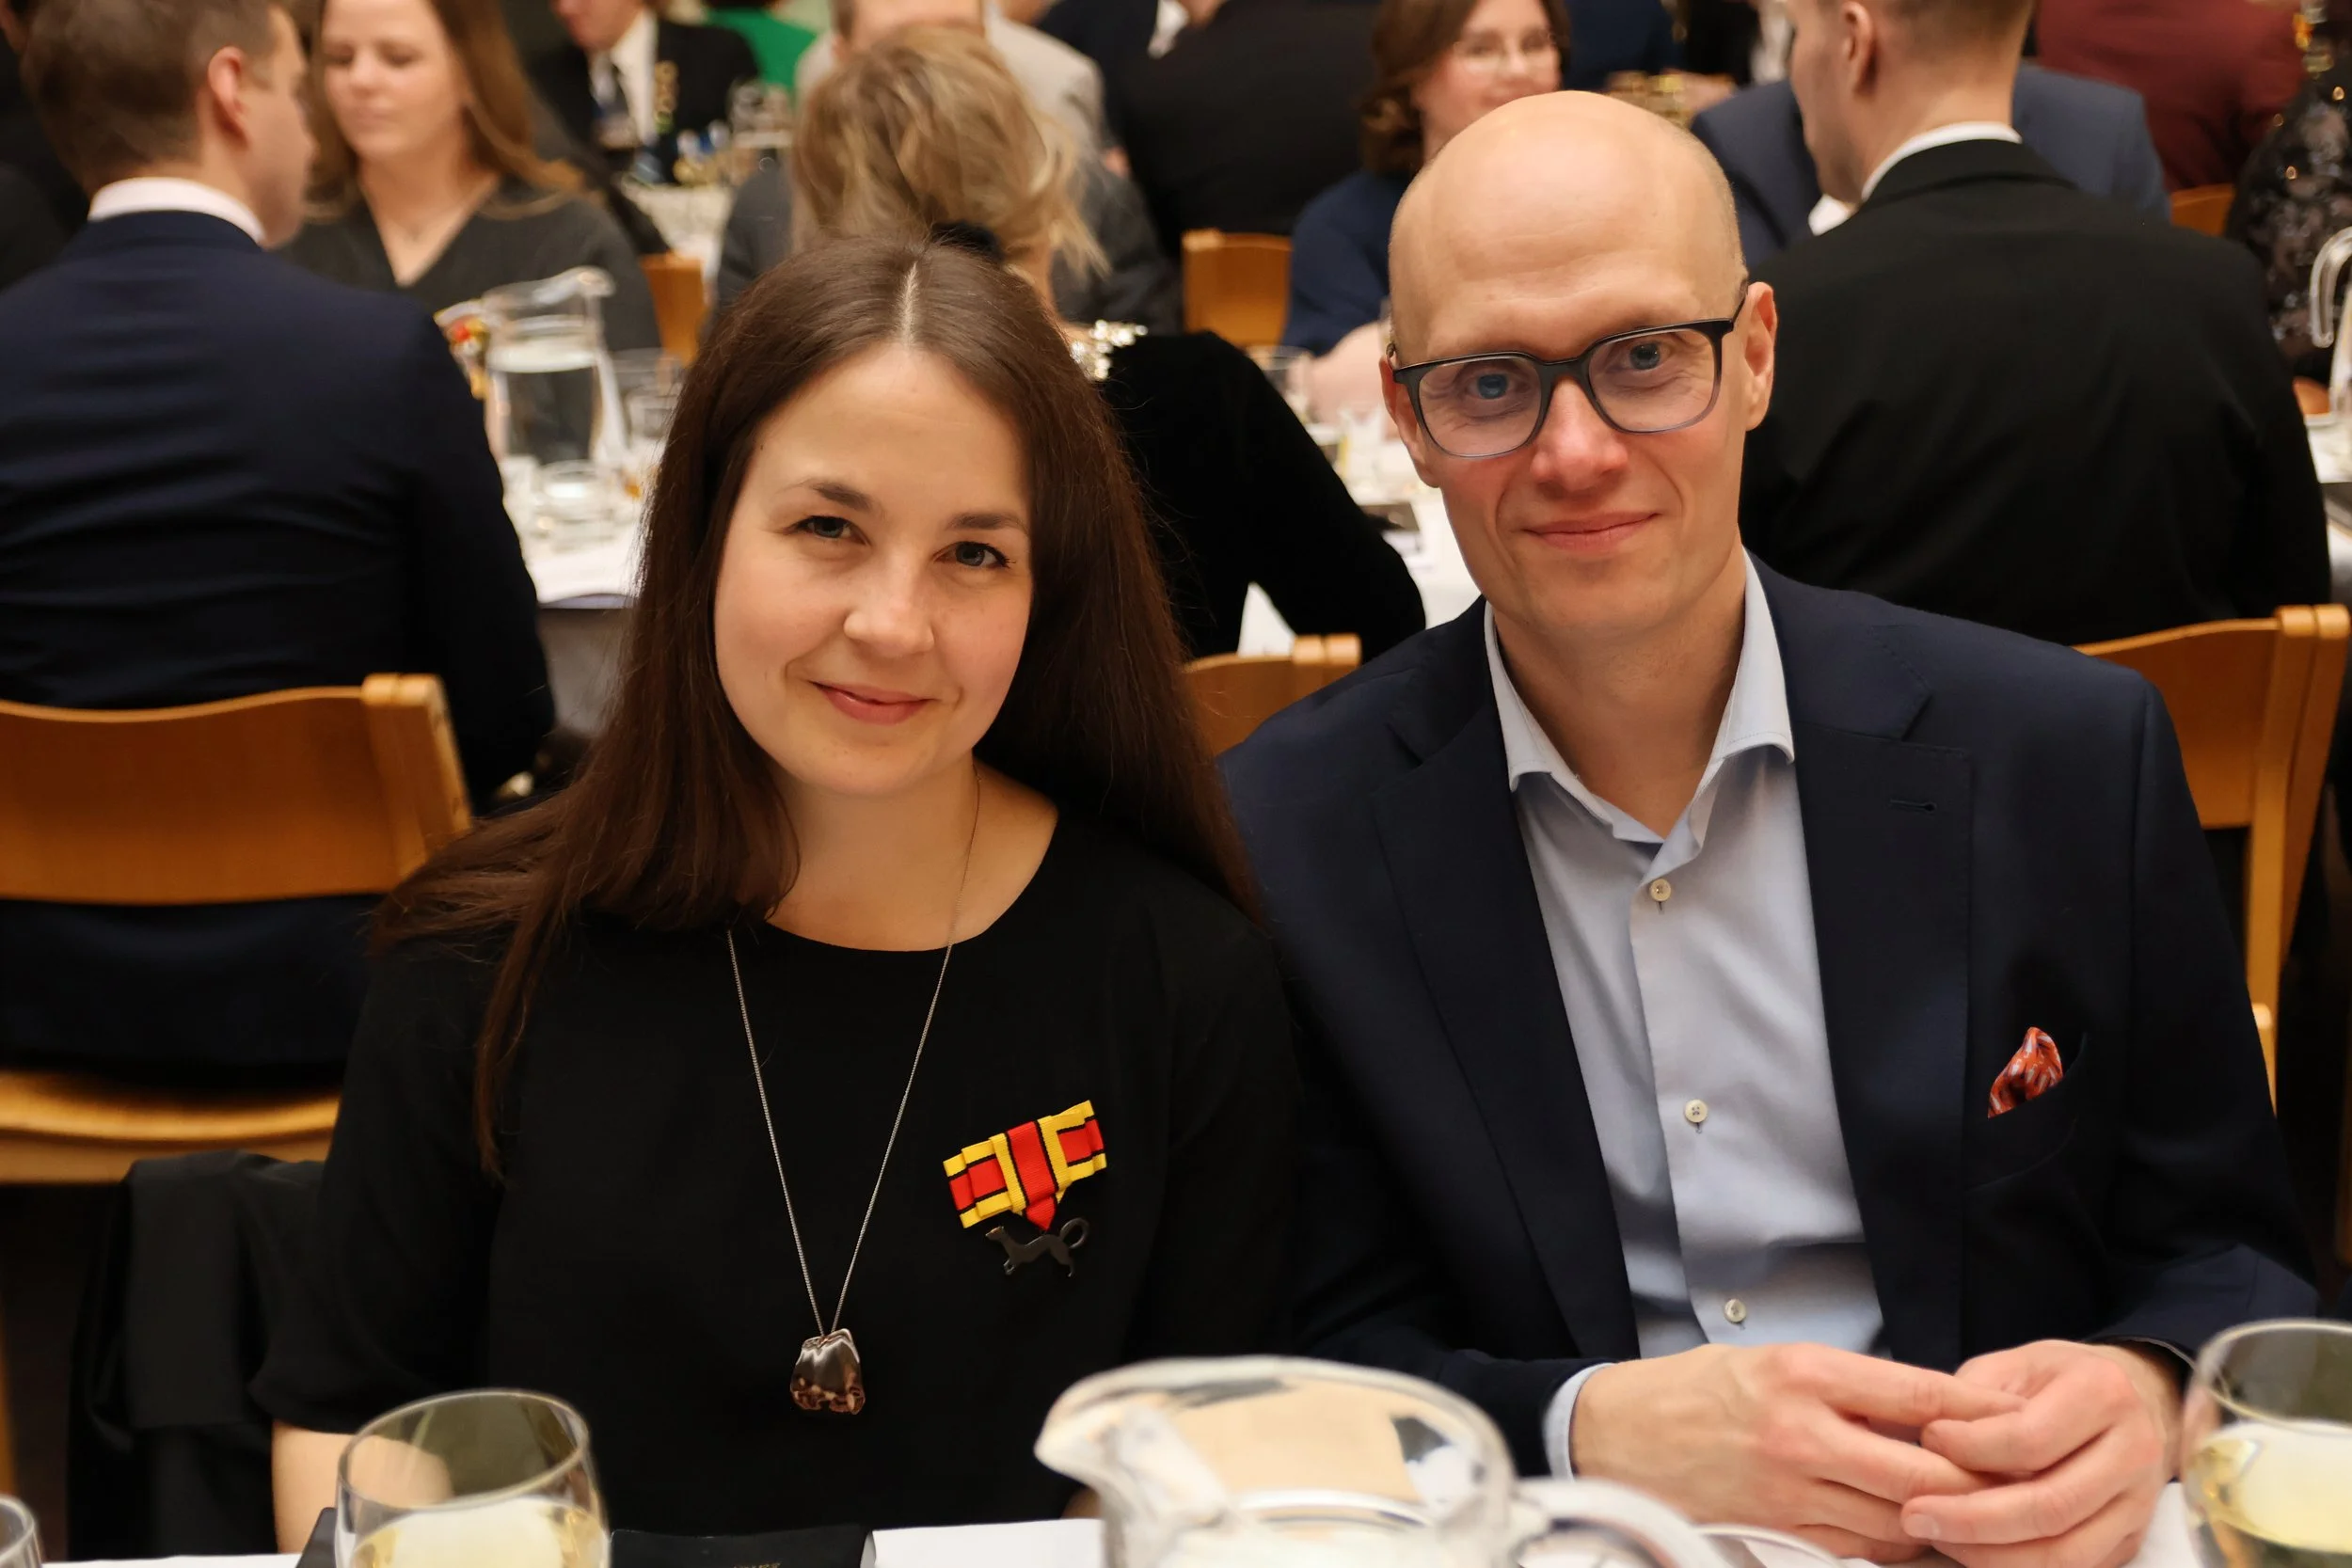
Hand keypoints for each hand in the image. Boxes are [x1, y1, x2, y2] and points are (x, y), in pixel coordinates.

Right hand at [1571, 1343, 2024, 1561]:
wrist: (1615, 1435)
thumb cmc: (1694, 1391)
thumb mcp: (1769, 1361)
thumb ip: (1845, 1387)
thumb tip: (1925, 1409)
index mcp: (1803, 1374)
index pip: (1918, 1396)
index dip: (1979, 1415)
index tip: (2016, 1421)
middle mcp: (1800, 1434)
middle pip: (1922, 1476)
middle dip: (1976, 1487)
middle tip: (2013, 1486)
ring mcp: (1788, 1491)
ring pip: (1897, 1525)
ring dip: (1936, 1524)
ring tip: (1967, 1515)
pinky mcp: (1776, 1533)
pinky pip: (1856, 1551)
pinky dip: (1889, 1546)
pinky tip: (1903, 1534)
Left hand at [1904, 1341, 2179, 1567]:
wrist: (2132, 1397)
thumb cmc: (2057, 1379)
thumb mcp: (2014, 1365)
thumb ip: (1972, 1400)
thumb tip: (1920, 1442)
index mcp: (2103, 1392)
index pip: (2031, 1439)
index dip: (1970, 1449)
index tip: (1927, 1439)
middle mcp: (2134, 1451)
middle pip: (2050, 1505)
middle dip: (1973, 1518)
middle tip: (1915, 1514)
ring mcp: (2138, 1503)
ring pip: (2066, 1552)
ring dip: (1992, 1554)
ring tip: (1938, 1537)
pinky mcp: (2131, 1539)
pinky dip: (2018, 1566)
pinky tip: (1973, 1551)